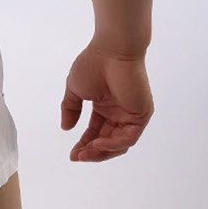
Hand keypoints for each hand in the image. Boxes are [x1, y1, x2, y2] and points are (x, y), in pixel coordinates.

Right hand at [62, 40, 153, 161]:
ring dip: (101, 151)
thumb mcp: (75, 90)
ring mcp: (131, 115)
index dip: (84, 144)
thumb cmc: (94, 65)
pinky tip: (98, 143)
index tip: (72, 154)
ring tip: (85, 153)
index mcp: (105, 107)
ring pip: (119, 144)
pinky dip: (113, 144)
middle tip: (77, 157)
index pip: (95, 132)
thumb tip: (66, 128)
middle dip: (92, 151)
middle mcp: (119, 113)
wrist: (112, 51)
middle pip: (107, 141)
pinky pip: (128, 137)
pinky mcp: (141, 115)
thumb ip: (70, 108)